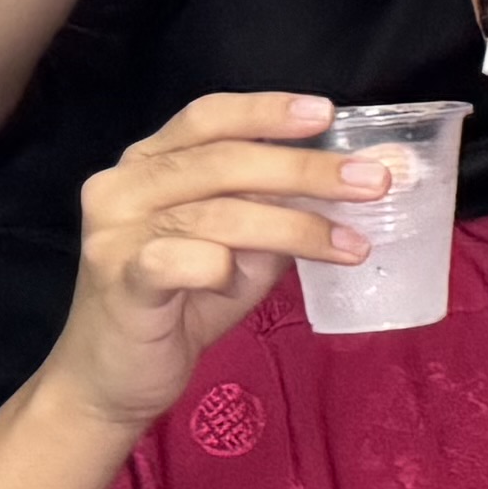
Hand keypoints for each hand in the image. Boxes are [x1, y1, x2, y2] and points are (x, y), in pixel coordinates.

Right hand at [54, 95, 397, 428]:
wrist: (114, 377)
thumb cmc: (184, 302)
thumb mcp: (243, 247)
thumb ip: (283, 209)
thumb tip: (364, 179)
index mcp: (148, 164)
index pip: (208, 118)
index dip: (266, 111)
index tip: (326, 113)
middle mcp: (123, 187)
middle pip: (223, 161)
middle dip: (306, 170)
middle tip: (373, 183)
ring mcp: (114, 233)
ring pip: (217, 213)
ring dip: (296, 227)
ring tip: (353, 245)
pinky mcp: (118, 281)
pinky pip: (179, 260)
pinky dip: (221, 267)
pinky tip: (240, 281)